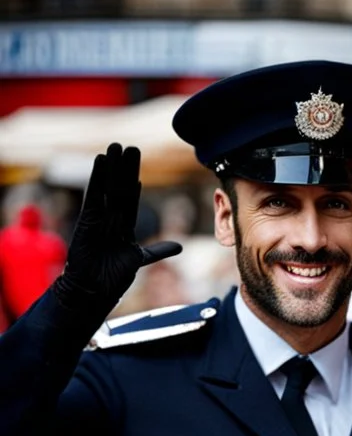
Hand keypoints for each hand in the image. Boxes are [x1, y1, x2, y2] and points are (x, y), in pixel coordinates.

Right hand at [54, 144, 181, 311]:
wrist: (94, 289)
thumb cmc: (113, 277)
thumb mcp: (139, 259)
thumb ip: (158, 251)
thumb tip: (180, 246)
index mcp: (124, 227)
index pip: (132, 199)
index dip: (135, 181)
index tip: (138, 165)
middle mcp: (112, 219)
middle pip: (121, 189)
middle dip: (126, 169)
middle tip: (131, 147)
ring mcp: (99, 218)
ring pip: (109, 188)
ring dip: (112, 167)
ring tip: (115, 146)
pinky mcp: (87, 220)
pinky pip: (94, 195)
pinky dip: (97, 179)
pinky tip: (101, 161)